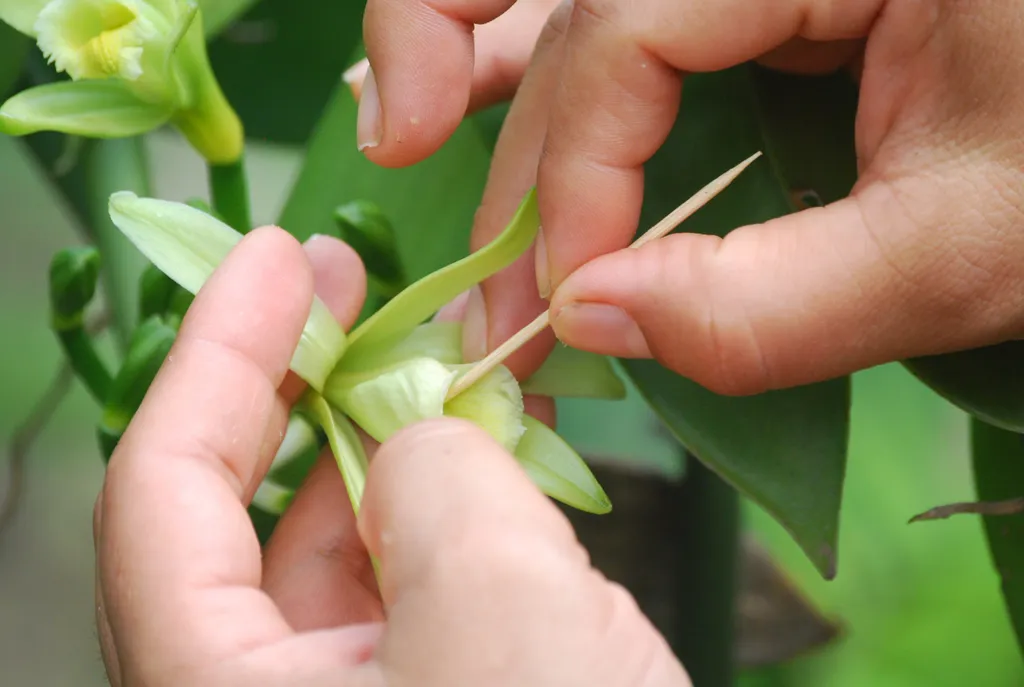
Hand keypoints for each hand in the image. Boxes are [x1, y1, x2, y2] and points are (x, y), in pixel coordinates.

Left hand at [93, 228, 687, 685]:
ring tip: (455, 344)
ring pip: (354, 538)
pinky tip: (506, 438)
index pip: (163, 498)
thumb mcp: (497, 619)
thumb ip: (442, 484)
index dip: (218, 357)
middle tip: (348, 276)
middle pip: (254, 511)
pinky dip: (462, 494)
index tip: (276, 256)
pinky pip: (429, 572)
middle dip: (305, 381)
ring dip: (401, 432)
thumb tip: (429, 434)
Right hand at [356, 0, 1023, 394]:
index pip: (631, 31)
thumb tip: (597, 322)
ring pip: (587, 3)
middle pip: (582, 4)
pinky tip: (489, 98)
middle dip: (502, 134)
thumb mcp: (975, 244)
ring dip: (490, 65)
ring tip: (409, 124)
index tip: (565, 309)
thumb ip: (779, 301)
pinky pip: (634, 26)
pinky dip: (561, 75)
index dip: (573, 178)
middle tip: (462, 270)